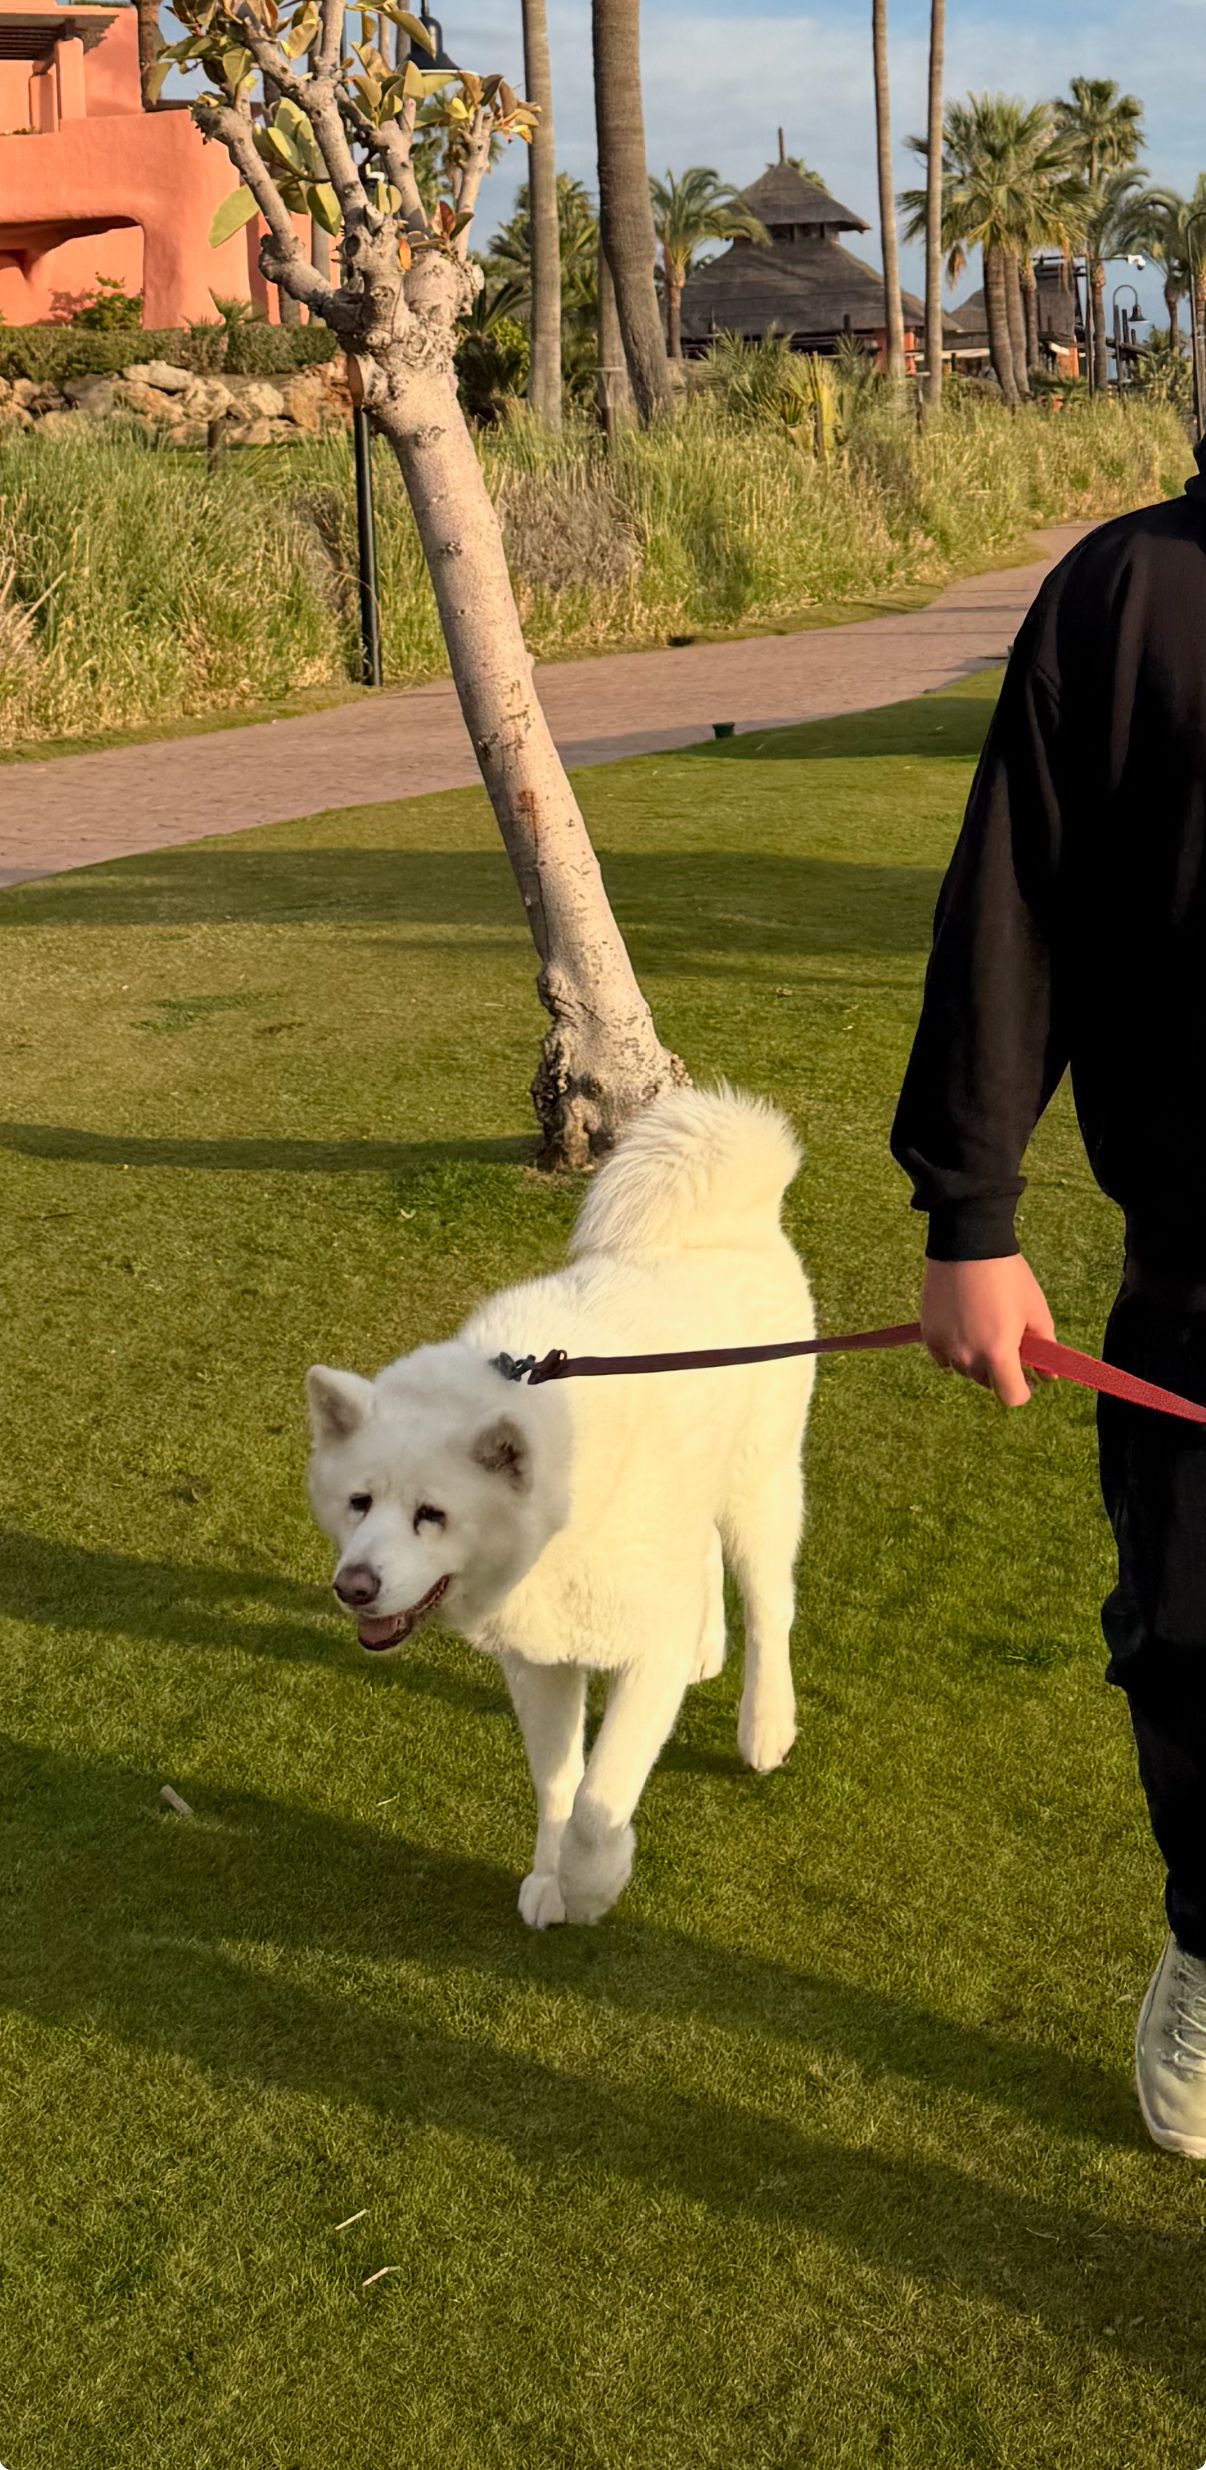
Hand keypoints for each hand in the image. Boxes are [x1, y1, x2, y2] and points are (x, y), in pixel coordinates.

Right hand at [920, 1255, 1055, 1407]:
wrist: (968, 1244)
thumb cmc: (1008, 1277)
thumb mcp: (1036, 1311)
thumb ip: (1045, 1349)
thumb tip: (1047, 1376)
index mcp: (998, 1354)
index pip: (1012, 1397)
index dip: (1023, 1390)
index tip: (1027, 1376)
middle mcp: (968, 1357)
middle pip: (987, 1382)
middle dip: (999, 1368)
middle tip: (1006, 1340)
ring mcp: (945, 1347)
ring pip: (965, 1369)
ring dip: (976, 1358)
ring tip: (983, 1326)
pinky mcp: (929, 1334)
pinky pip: (944, 1356)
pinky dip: (955, 1348)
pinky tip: (963, 1323)